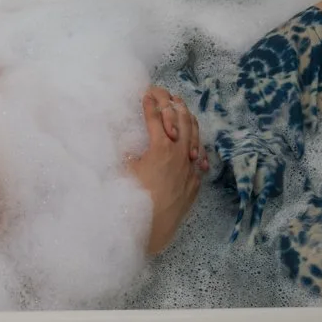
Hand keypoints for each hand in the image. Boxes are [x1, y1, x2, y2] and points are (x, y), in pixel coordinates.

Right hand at [127, 87, 206, 255]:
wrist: (151, 229)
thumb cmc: (133, 200)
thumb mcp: (123, 171)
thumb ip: (123, 151)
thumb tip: (121, 138)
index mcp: (160, 148)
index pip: (155, 117)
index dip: (149, 103)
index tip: (146, 93)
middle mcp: (179, 154)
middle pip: (180, 119)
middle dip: (172, 103)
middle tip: (165, 93)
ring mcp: (190, 167)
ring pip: (194, 135)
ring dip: (188, 118)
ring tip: (182, 107)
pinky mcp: (195, 181)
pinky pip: (200, 155)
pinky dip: (196, 142)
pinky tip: (193, 140)